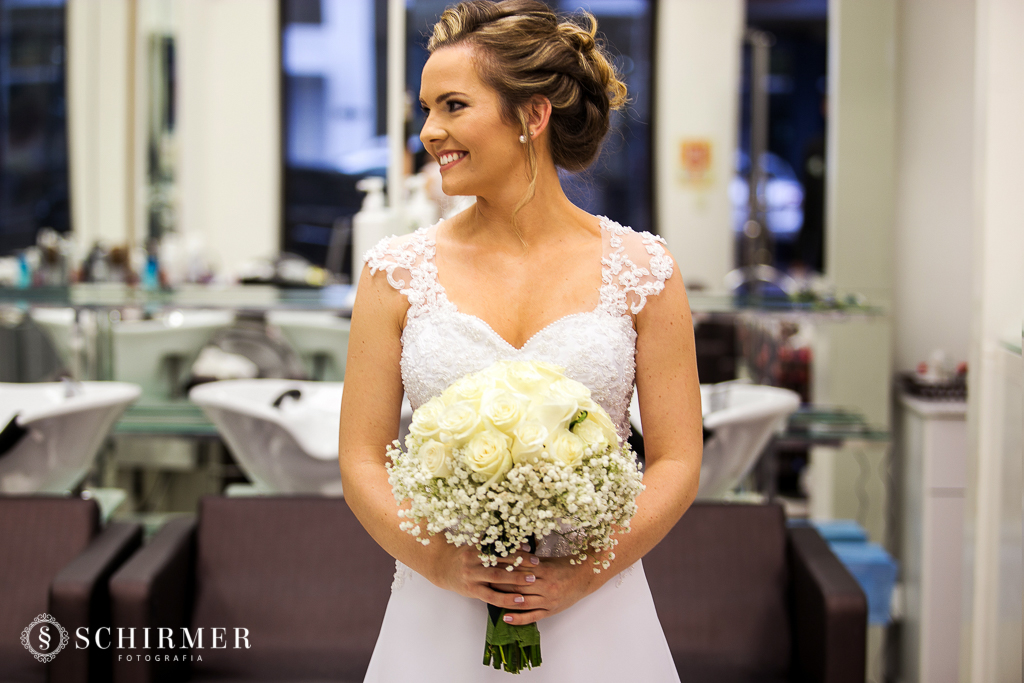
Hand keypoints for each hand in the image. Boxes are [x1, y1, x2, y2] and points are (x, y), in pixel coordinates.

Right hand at [427, 543, 540, 612]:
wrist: (443, 568)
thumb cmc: (464, 555)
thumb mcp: (474, 545)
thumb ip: (490, 542)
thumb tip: (515, 537)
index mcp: (475, 547)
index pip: (498, 546)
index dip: (514, 546)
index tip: (530, 547)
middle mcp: (473, 561)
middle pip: (500, 560)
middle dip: (519, 561)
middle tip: (536, 563)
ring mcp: (472, 576)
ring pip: (497, 577)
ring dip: (516, 579)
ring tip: (532, 579)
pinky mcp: (472, 591)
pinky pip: (492, 596)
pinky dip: (506, 598)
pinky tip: (519, 600)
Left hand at [487, 553, 601, 625]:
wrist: (585, 577)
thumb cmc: (564, 566)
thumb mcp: (547, 560)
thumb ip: (529, 561)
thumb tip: (508, 557)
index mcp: (544, 571)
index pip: (518, 571)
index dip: (502, 570)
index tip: (488, 568)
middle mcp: (546, 587)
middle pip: (518, 587)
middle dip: (500, 585)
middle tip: (484, 582)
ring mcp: (548, 601)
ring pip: (523, 602)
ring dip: (505, 601)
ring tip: (490, 599)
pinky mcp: (551, 611)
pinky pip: (532, 616)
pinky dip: (518, 618)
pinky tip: (505, 618)